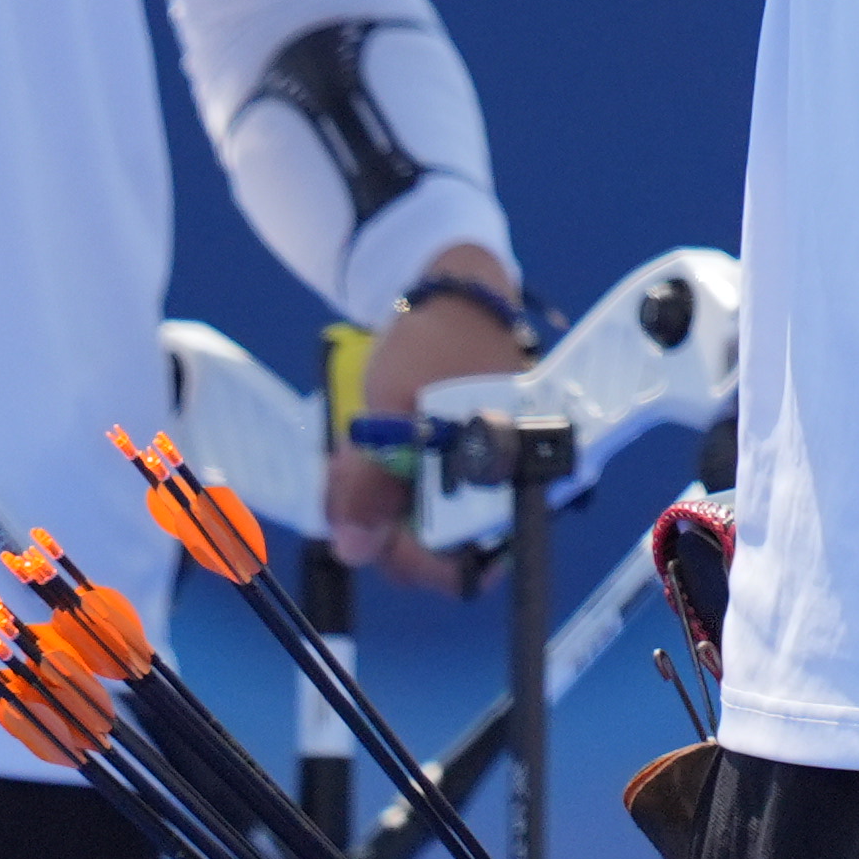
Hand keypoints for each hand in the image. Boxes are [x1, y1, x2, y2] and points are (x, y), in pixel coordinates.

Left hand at [334, 246, 539, 595]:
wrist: (451, 298)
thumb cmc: (436, 347)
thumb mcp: (392, 415)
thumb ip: (372, 486)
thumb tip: (353, 550)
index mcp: (511, 483)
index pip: (468, 560)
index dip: (410, 558)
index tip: (363, 530)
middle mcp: (501, 495)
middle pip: (434, 550)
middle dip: (376, 520)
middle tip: (346, 472)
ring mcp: (474, 485)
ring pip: (412, 529)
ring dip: (368, 500)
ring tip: (350, 455)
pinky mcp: (450, 473)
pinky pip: (409, 504)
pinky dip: (377, 487)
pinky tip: (359, 457)